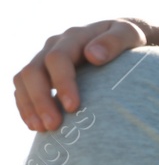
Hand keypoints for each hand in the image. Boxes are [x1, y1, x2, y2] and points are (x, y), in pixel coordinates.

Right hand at [13, 18, 146, 130]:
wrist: (123, 38)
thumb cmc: (130, 40)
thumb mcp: (129, 34)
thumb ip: (115, 41)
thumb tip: (93, 56)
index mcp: (74, 37)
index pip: (57, 58)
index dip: (62, 83)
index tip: (73, 107)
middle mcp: (54, 46)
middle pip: (33, 71)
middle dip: (40, 99)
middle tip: (54, 125)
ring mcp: (45, 59)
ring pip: (23, 81)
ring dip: (29, 106)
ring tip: (42, 129)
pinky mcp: (43, 73)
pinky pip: (24, 89)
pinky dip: (27, 107)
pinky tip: (37, 126)